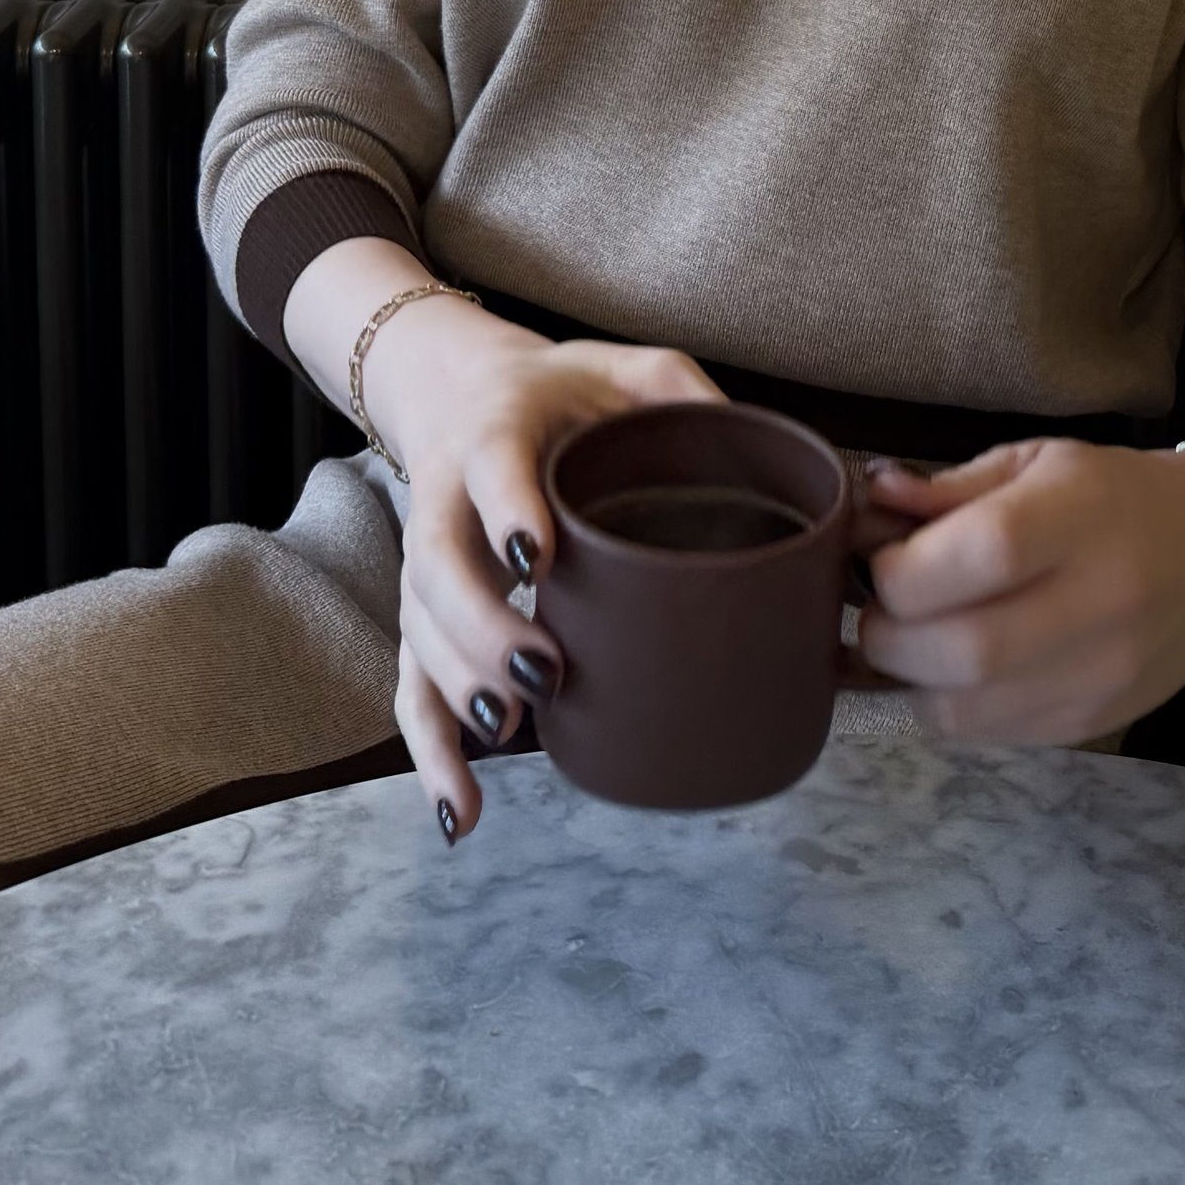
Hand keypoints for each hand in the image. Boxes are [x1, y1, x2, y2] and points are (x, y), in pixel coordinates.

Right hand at [279, 237, 723, 844]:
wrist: (468, 391)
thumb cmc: (570, 390)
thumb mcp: (633, 370)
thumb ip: (689, 398)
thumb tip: (771, 462)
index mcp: (498, 429)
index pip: (491, 467)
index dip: (507, 507)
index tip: (537, 553)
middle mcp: (447, 496)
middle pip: (437, 565)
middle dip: (481, 625)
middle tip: (546, 670)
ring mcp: (430, 561)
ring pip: (418, 632)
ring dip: (457, 689)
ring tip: (512, 728)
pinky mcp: (429, 615)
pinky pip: (413, 688)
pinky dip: (430, 755)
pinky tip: (459, 814)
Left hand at [855, 439, 1184, 744]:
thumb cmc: (1114, 494)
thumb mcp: (1037, 462)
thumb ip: (950, 489)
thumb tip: (869, 502)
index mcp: (1083, 517)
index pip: (981, 554)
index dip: (904, 568)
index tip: (884, 560)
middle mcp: (1101, 604)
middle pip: (965, 650)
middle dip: (890, 636)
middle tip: (883, 611)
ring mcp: (1100, 678)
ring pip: (965, 712)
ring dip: (912, 682)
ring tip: (915, 641)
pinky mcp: (1093, 725)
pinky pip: (989, 737)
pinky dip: (950, 707)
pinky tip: (954, 671)